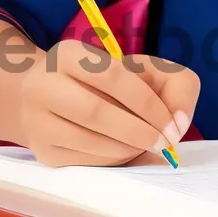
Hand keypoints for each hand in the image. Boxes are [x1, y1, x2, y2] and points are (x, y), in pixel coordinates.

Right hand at [18, 39, 199, 167]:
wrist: (53, 99)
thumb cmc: (108, 82)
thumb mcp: (143, 69)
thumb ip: (175, 84)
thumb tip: (179, 125)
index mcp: (68, 54)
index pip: (112, 75)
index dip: (147, 102)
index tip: (172, 124)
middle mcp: (43, 85)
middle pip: (95, 112)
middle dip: (139, 131)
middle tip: (164, 143)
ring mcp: (38, 122)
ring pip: (91, 142)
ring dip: (129, 149)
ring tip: (146, 146)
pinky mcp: (43, 153)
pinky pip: (85, 162)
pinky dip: (114, 161)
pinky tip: (125, 152)